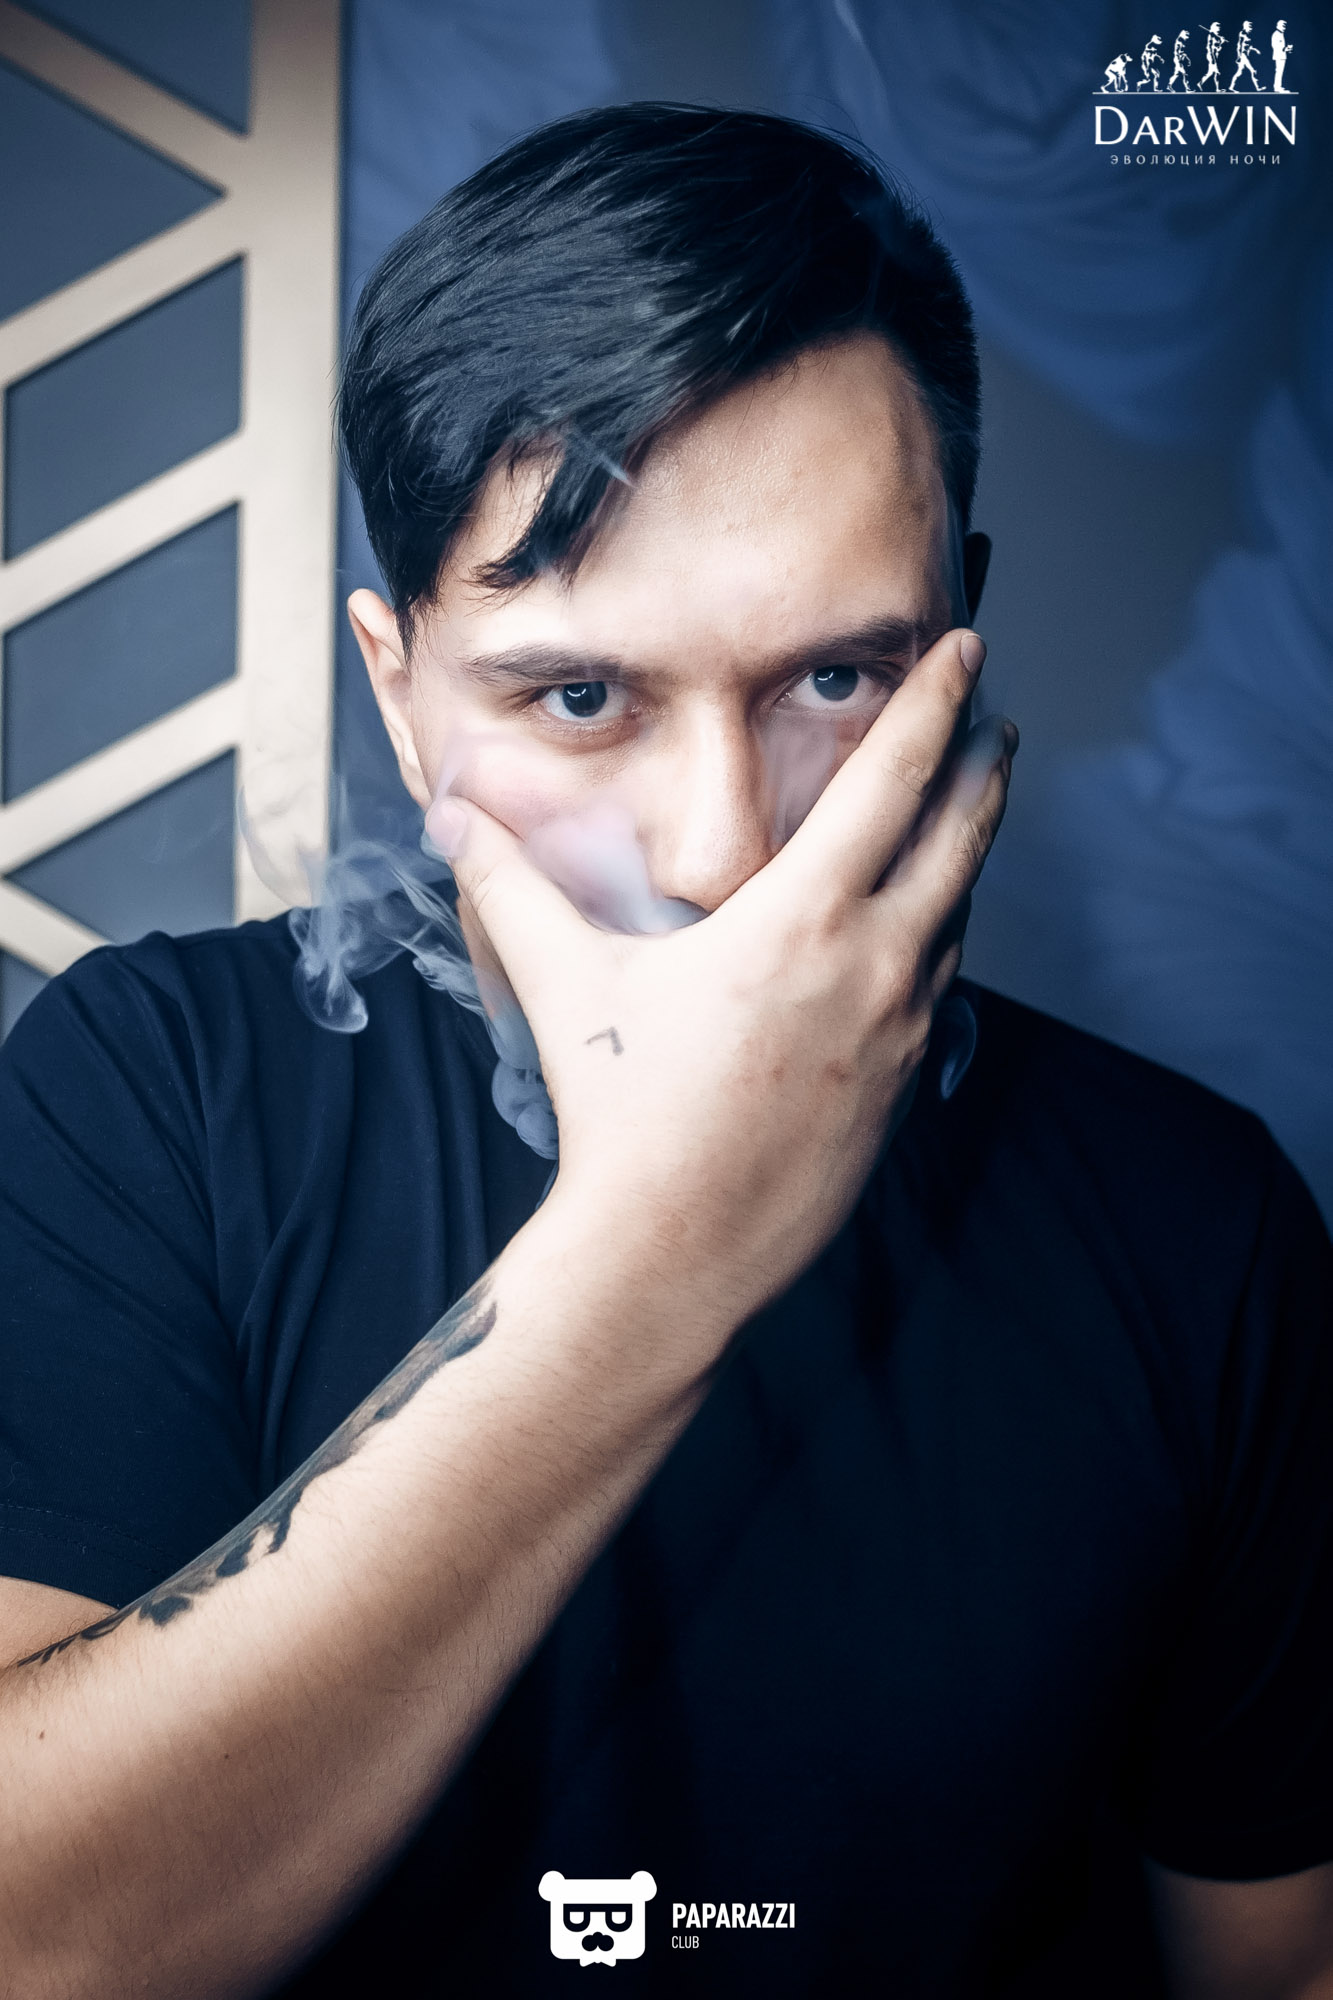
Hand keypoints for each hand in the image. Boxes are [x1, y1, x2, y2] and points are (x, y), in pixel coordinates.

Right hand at [429, 629, 1014, 1336]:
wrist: (674, 1250)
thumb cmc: (622, 1113)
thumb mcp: (565, 984)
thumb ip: (510, 888)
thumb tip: (449, 817)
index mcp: (800, 919)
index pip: (893, 781)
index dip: (935, 704)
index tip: (966, 652)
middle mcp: (872, 964)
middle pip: (961, 838)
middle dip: (983, 768)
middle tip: (997, 724)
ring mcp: (901, 1031)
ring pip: (957, 916)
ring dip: (966, 857)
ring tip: (965, 819)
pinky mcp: (906, 1086)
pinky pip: (940, 989)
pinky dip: (939, 940)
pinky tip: (920, 936)